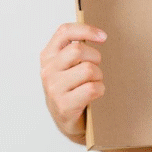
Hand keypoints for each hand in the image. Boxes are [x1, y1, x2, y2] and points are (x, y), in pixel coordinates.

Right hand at [40, 22, 107, 142]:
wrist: (67, 120)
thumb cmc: (71, 88)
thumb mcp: (67, 66)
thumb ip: (75, 49)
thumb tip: (98, 34)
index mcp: (48, 56)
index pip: (64, 32)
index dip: (86, 30)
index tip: (103, 37)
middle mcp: (48, 71)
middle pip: (78, 50)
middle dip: (95, 58)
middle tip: (96, 68)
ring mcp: (54, 89)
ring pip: (88, 70)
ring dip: (98, 76)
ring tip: (93, 83)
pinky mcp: (64, 105)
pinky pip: (92, 88)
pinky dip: (100, 90)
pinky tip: (94, 94)